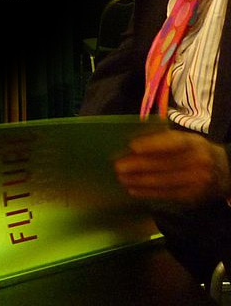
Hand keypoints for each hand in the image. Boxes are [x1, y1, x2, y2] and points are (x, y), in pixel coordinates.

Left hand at [114, 130, 230, 204]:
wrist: (226, 173)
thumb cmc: (197, 151)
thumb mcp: (188, 140)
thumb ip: (165, 141)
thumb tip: (133, 145)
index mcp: (193, 143)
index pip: (172, 143)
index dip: (152, 144)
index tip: (132, 146)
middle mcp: (197, 161)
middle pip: (163, 164)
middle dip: (138, 166)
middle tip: (118, 167)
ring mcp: (196, 181)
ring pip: (162, 181)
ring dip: (139, 180)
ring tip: (121, 179)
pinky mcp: (192, 197)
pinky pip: (166, 194)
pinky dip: (148, 192)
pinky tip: (134, 189)